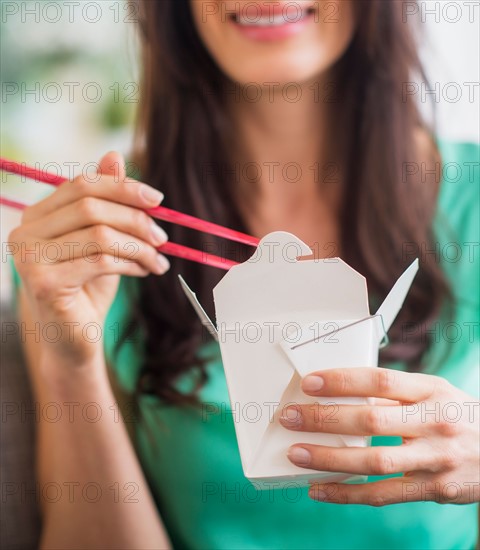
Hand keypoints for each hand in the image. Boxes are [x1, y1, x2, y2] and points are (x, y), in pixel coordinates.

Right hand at [9, 152, 168, 364]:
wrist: (75, 340)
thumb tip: (113, 155)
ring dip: (140, 246)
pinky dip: (132, 264)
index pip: (81, 185)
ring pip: (100, 235)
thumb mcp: (101, 241)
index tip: (158, 198)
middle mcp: (25, 233)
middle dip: (136, 219)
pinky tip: (145, 272)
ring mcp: (29, 258)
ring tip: (158, 260)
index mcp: (37, 216)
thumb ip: (105, 202)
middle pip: (91, 207)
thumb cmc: (89, 288)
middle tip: (163, 237)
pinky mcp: (43, 283)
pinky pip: (101, 261)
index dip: (122, 187)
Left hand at [279, 367, 479, 504]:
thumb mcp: (434, 394)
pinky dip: (348, 494)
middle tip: (290, 417)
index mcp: (431, 391)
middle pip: (371, 420)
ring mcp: (436, 459)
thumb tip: (341, 394)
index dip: (342, 380)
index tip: (309, 382)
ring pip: (375, 461)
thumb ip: (394, 395)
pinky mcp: (435, 489)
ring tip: (297, 454)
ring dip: (330, 459)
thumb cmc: (457, 416)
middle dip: (325, 419)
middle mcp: (435, 423)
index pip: (380, 380)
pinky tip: (320, 489)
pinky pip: (385, 495)